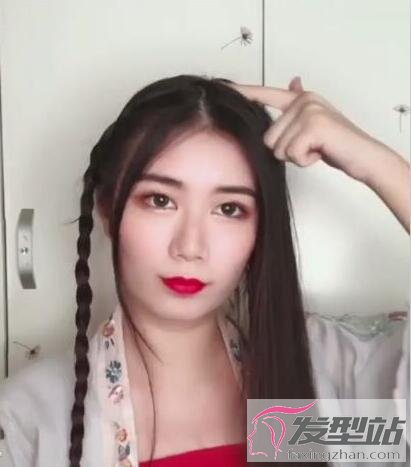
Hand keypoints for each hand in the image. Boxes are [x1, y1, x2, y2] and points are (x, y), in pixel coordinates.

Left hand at [225, 76, 380, 181]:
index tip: (225, 88)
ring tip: (316, 149)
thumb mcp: (315, 123)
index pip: (266, 94)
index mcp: (301, 99)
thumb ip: (299, 106)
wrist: (364, 156)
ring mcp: (308, 111)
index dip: (245, 93)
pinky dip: (305, 161)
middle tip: (310, 146)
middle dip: (287, 150)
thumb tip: (293, 82)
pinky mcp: (313, 126)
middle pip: (268, 137)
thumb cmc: (336, 144)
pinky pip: (291, 154)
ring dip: (296, 156)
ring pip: (278, 148)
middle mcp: (303, 100)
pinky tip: (320, 153)